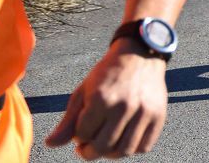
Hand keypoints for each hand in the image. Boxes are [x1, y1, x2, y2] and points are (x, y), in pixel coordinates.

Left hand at [45, 41, 167, 159]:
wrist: (140, 55)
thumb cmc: (108, 74)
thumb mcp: (84, 92)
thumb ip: (68, 120)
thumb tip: (50, 144)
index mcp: (101, 98)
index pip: (83, 135)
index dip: (79, 137)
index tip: (81, 131)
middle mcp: (124, 106)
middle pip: (103, 147)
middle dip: (90, 151)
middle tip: (88, 146)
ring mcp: (143, 112)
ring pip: (124, 150)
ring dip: (111, 154)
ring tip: (106, 145)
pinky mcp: (158, 115)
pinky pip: (144, 146)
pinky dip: (133, 149)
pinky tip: (125, 139)